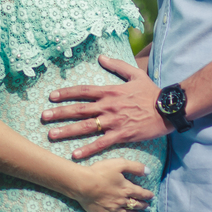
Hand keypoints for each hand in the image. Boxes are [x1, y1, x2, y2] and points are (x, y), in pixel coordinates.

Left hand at [41, 56, 170, 159]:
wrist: (168, 109)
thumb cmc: (152, 92)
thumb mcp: (135, 74)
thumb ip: (117, 66)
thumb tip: (101, 57)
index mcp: (110, 91)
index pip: (83, 91)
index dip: (66, 93)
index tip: (51, 96)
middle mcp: (108, 106)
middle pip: (79, 109)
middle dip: (59, 113)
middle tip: (43, 116)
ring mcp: (114, 121)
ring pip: (86, 127)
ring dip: (67, 131)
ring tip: (51, 135)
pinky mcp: (122, 135)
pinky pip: (101, 143)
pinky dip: (87, 149)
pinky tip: (74, 155)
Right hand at [68, 158, 154, 211]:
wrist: (83, 184)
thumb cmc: (100, 172)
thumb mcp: (119, 164)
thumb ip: (135, 167)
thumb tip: (148, 171)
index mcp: (126, 189)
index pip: (140, 193)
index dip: (147, 195)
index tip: (152, 196)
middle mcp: (121, 201)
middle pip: (134, 204)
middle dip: (142, 205)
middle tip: (147, 207)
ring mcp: (111, 210)